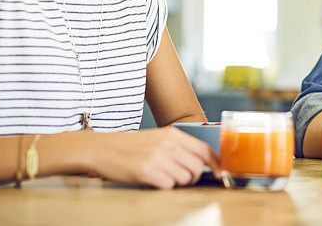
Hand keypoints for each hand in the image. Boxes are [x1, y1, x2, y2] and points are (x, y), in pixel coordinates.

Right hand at [87, 127, 220, 188]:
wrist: (101, 148)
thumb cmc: (130, 146)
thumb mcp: (157, 138)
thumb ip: (178, 147)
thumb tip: (201, 162)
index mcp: (172, 134)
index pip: (204, 149)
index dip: (215, 163)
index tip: (219, 173)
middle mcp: (168, 144)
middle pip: (197, 167)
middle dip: (193, 178)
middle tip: (179, 178)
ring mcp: (158, 157)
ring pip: (184, 179)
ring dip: (177, 183)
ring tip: (162, 176)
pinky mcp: (147, 171)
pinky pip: (168, 186)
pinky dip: (163, 186)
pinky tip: (152, 179)